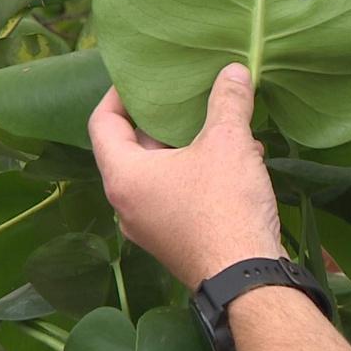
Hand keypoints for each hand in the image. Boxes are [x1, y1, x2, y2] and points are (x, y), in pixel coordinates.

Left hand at [88, 63, 283, 289]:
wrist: (247, 279)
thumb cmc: (224, 205)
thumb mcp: (229, 143)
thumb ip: (228, 102)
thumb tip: (234, 71)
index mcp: (124, 176)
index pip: (102, 123)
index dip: (117, 94)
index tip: (141, 77)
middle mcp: (127, 204)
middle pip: (134, 148)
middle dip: (163, 118)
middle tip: (185, 94)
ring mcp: (150, 227)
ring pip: (161, 173)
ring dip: (189, 147)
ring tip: (221, 124)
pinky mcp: (175, 241)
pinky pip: (178, 196)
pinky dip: (200, 173)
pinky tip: (239, 160)